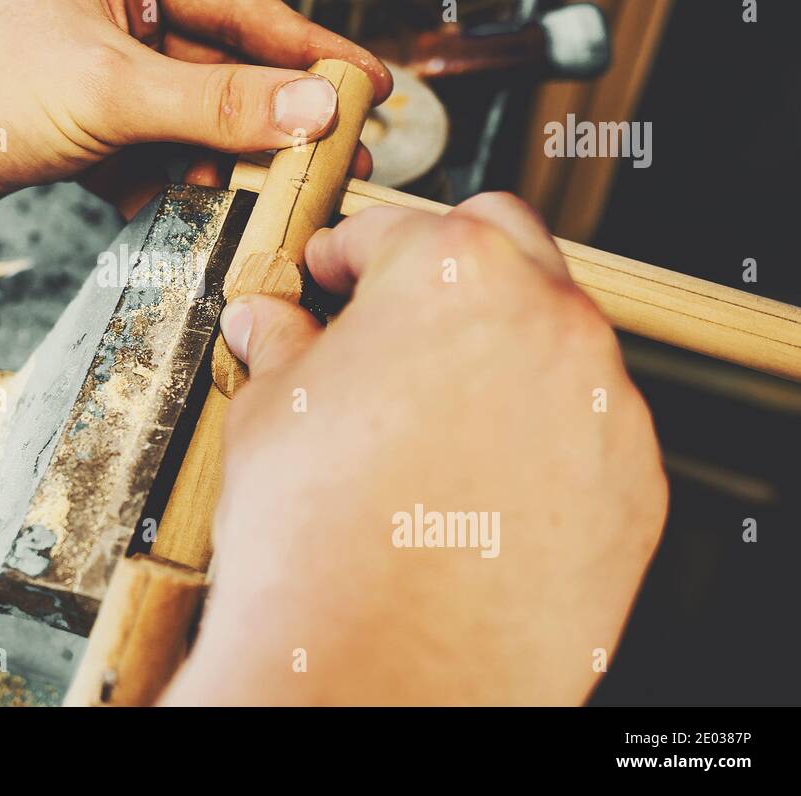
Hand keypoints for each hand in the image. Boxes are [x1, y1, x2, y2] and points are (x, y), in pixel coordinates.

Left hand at [0, 0, 390, 221]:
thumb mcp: (108, 88)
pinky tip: (190, 215)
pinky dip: (162, 186)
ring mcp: (83, 71)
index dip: (309, 50)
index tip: (366, 87)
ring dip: (218, 163)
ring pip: (177, 121)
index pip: (241, 5)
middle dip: (270, 121)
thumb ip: (215, 102)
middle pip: (215, 68)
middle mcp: (104, 9)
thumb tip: (311, 107)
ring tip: (269, 203)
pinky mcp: (62, 127)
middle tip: (335, 162)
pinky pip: (136, 157)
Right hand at [163, 193, 667, 705]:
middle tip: (389, 313)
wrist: (378, 673)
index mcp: (451, 275)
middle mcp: (547, 320)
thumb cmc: (318, 540)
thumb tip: (267, 324)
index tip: (332, 273)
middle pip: (501, 243)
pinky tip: (476, 478)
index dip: (347, 251)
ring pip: (553, 336)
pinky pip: (587, 425)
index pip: (395, 227)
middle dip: (441, 262)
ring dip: (495, 348)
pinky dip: (539, 429)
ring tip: (428, 410)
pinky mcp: (631, 483)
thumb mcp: (268, 413)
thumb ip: (279, 345)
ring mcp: (603, 403)